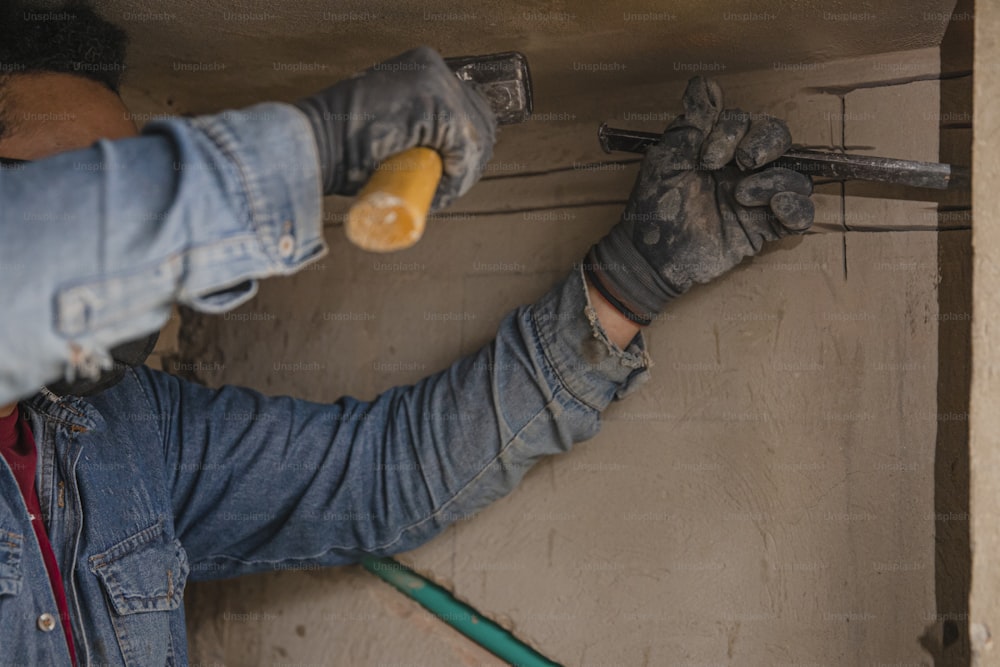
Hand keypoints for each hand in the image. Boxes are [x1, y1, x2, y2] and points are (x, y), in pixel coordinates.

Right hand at [294, 46, 496, 208]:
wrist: (316, 145)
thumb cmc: (340, 145)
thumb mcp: (387, 130)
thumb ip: (414, 133)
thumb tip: (445, 160)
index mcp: (420, 68)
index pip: (466, 108)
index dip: (468, 147)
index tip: (457, 173)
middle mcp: (432, 67)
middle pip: (476, 121)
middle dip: (471, 161)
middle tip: (451, 187)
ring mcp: (435, 81)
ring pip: (473, 136)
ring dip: (464, 172)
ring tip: (441, 193)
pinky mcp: (437, 103)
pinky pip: (464, 146)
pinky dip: (459, 174)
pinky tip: (442, 188)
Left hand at [585, 77, 814, 323]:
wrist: (650, 253)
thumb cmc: (654, 204)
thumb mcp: (669, 155)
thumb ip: (693, 121)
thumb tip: (705, 82)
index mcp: (722, 148)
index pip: (748, 122)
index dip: (733, 132)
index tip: (705, 158)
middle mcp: (743, 170)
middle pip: (780, 139)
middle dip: (766, 143)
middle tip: (742, 163)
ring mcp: (756, 200)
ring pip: (795, 177)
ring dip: (775, 180)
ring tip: (741, 196)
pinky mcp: (762, 230)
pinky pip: (799, 217)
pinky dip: (798, 209)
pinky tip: (776, 208)